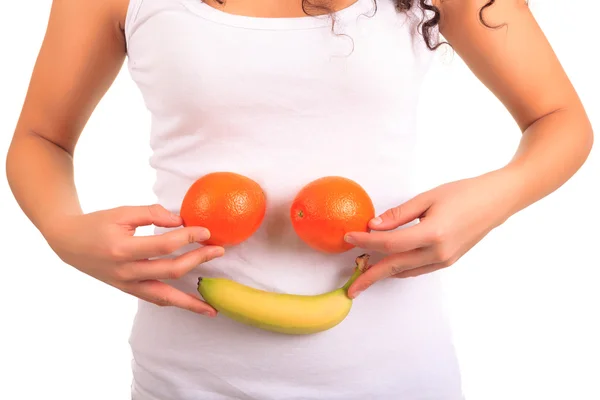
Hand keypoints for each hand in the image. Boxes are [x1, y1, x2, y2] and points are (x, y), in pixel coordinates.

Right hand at [46, 204, 223, 315]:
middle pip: (170, 270)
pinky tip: (193, 306)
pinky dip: (175, 303)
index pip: (164, 245)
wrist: (69, 244)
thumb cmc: (97, 224)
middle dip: (198, 260)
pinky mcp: (129, 290)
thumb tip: (181, 221)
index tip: (205, 230)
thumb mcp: (122, 212)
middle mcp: (126, 271)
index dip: (188, 237)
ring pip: (164, 297)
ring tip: (213, 307)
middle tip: (219, 251)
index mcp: (122, 248)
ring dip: (191, 301)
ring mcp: (127, 285)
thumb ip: (152, 213)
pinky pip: (156, 299)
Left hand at [344, 172, 515, 297]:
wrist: (497, 201)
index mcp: (432, 234)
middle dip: (369, 277)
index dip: (366, 242)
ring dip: (384, 273)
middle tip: (351, 288)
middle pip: (394, 267)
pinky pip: (417, 269)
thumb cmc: (464, 193)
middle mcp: (438, 252)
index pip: (389, 243)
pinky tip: (388, 265)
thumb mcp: (428, 197)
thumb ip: (399, 214)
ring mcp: (445, 260)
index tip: (349, 238)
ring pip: (405, 271)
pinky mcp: (448, 261)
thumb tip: (373, 226)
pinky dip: (400, 268)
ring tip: (364, 276)